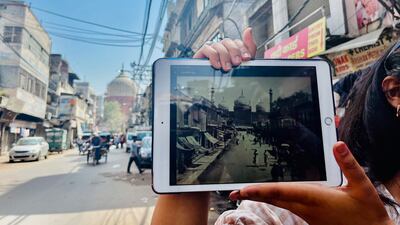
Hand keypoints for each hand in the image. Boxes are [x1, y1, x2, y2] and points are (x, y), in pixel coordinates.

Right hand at [193, 27, 256, 70]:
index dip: (243, 49)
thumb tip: (249, 29)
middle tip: (237, 63)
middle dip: (234, 52)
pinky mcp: (203, 52)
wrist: (211, 83)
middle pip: (228, 42)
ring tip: (227, 68)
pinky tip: (217, 65)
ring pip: (219, 45)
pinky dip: (213, 57)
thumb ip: (249, 47)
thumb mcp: (243, 63)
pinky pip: (208, 49)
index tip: (246, 58)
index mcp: (232, 48)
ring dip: (224, 57)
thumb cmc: (227, 74)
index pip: (238, 42)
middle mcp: (222, 46)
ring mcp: (213, 48)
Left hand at [229, 142, 393, 224]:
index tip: (242, 190)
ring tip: (243, 192)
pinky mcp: (310, 218)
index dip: (261, 190)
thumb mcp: (362, 186)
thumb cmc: (367, 213)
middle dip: (252, 195)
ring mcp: (307, 214)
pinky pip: (287, 207)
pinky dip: (274, 199)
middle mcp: (307, 207)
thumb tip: (337, 143)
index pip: (282, 192)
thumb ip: (349, 164)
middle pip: (274, 199)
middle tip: (232, 192)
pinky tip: (269, 195)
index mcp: (316, 198)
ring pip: (279, 204)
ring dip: (261, 197)